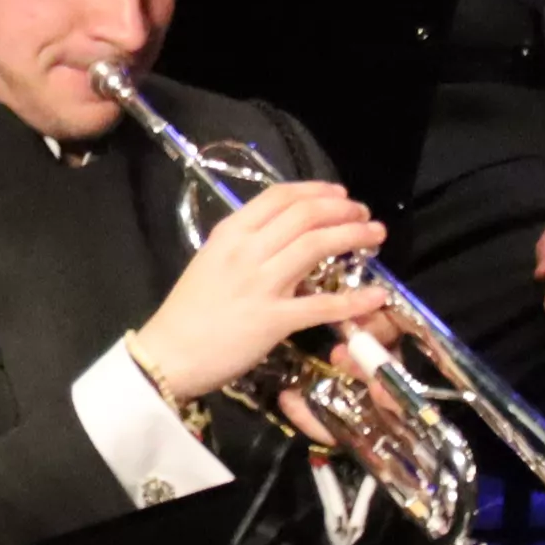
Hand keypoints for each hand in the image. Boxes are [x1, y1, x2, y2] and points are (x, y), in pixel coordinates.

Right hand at [125, 182, 389, 406]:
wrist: (168, 354)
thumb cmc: (188, 311)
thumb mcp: (210, 261)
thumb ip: (244, 245)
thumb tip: (284, 237)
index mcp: (229, 233)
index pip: (279, 197)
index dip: (316, 191)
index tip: (339, 194)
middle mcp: (246, 251)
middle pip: (305, 216)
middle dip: (343, 209)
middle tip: (364, 213)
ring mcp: (260, 285)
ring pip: (316, 246)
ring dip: (353, 235)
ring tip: (375, 235)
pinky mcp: (273, 320)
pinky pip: (321, 305)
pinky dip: (353, 300)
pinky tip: (376, 295)